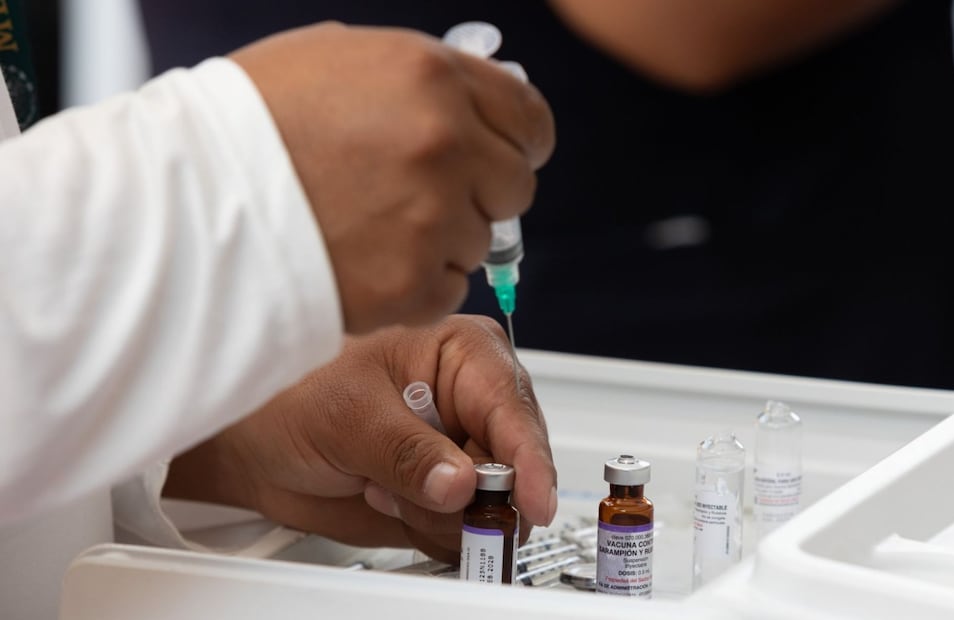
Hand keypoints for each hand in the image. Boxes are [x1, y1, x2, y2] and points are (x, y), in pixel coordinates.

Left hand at [165, 315, 556, 561]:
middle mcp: (472, 401)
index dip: (528, 458)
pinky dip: (427, 529)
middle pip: (516, 463)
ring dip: (438, 513)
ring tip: (382, 483)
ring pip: (494, 506)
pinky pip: (464, 531)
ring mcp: (462, 451)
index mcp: (462, 353)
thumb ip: (408, 451)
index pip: (513, 406)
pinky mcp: (446, 493)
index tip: (531, 501)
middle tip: (422, 496)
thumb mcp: (349, 415)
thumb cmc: (293, 396)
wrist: (255, 443)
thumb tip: (460, 484)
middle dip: (474, 494)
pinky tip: (387, 498)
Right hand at [230, 23, 554, 332]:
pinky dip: (416, 283)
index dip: (519, 141)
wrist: (184, 204)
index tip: (506, 155)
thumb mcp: (339, 60)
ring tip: (370, 228)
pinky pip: (448, 289)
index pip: (530, 118)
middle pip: (515, 186)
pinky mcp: (412, 285)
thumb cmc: (244, 127)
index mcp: (431, 78)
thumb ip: (424, 81)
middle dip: (480, 192)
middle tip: (424, 197)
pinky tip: (363, 262)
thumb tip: (480, 100)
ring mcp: (432, 219)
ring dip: (440, 239)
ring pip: (479, 242)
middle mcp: (444, 146)